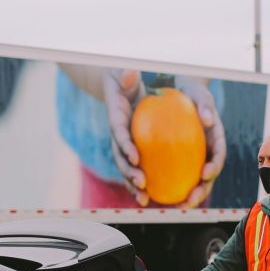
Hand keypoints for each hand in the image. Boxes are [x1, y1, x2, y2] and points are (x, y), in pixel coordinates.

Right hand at [103, 69, 148, 205]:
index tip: (134, 157)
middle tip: (141, 183)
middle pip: (120, 157)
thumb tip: (130, 74)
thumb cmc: (124, 75)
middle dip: (129, 172)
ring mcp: (124, 144)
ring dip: (134, 184)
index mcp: (116, 117)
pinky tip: (154, 196)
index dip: (125, 145)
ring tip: (144, 199)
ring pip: (127, 168)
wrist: (118, 83)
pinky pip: (137, 167)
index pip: (119, 132)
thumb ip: (126, 74)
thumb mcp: (124, 72)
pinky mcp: (132, 149)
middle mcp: (118, 134)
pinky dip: (142, 182)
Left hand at [174, 76, 226, 207]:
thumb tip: (208, 120)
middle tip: (189, 201)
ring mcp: (190, 160)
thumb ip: (205, 104)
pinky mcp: (173, 162)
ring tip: (174, 206)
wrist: (173, 92)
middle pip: (205, 178)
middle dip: (199, 193)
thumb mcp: (197, 92)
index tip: (205, 174)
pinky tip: (150, 195)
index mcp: (215, 139)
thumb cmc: (187, 90)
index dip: (214, 167)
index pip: (218, 155)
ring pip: (188, 183)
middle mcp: (204, 153)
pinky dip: (161, 187)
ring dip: (182, 198)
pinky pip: (167, 177)